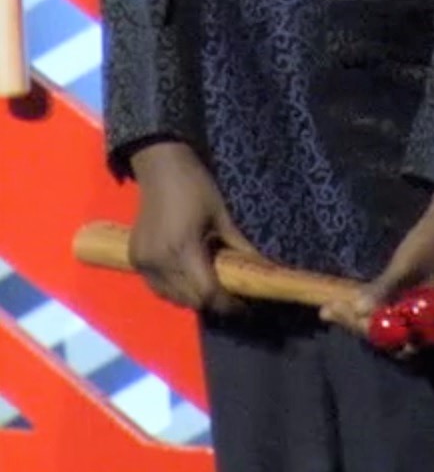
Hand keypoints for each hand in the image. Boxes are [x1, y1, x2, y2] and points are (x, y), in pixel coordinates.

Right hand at [129, 140, 257, 314]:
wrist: (160, 166)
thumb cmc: (195, 186)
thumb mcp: (221, 215)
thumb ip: (239, 246)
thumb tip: (262, 267)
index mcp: (182, 250)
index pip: (206, 292)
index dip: (227, 304)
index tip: (244, 305)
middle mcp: (159, 262)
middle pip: (189, 300)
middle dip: (212, 302)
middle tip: (231, 295)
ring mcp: (143, 263)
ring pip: (171, 298)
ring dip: (192, 298)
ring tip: (211, 286)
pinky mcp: (134, 259)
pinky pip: (157, 287)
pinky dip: (174, 290)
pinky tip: (188, 278)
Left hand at [321, 192, 433, 343]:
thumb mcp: (407, 265)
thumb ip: (385, 289)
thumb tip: (358, 310)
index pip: (390, 335)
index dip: (360, 325)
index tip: (334, 311)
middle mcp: (431, 323)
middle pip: (388, 333)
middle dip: (356, 322)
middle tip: (327, 310)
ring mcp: (427, 313)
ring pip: (389, 323)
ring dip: (361, 316)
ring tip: (333, 309)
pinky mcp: (422, 302)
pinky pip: (394, 313)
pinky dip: (374, 307)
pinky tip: (355, 301)